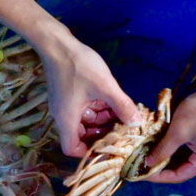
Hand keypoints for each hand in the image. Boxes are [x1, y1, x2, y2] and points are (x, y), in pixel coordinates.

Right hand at [0, 0, 138, 157]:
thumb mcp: (105, 87)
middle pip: (82, 136)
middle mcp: (63, 115)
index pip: (72, 149)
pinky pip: (84, 109)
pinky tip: (114, 101)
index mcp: (67, 119)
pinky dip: (98, 108)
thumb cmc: (78, 66)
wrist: (57, 43)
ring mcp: (65, 104)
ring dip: (103, 119)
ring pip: (85, 121)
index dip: (88, 152)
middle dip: (102, 133)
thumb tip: (137, 122)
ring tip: (122, 113)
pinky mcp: (69, 94)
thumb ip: (122, 105)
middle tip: (122, 129)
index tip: (108, 147)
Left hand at [143, 88, 195, 182]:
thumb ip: (163, 150)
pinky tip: (159, 144)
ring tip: (147, 154)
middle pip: (181, 168)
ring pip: (182, 158)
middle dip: (160, 166)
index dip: (158, 176)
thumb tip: (149, 163)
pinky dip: (173, 147)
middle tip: (140, 164)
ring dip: (166, 156)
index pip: (178, 176)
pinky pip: (186, 149)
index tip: (141, 173)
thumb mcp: (178, 132)